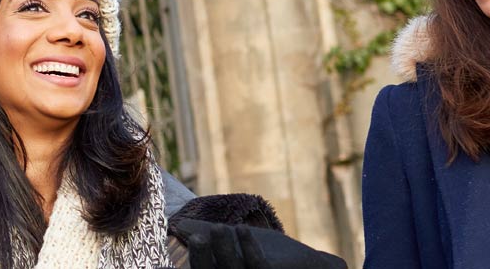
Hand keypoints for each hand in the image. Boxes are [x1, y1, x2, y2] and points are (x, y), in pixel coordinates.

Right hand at [167, 218, 345, 268]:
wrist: (313, 267)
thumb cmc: (274, 257)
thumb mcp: (238, 244)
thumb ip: (210, 235)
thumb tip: (179, 224)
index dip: (189, 264)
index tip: (176, 249)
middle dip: (202, 259)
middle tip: (196, 235)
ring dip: (224, 250)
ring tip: (220, 228)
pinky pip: (259, 266)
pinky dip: (248, 247)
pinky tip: (241, 229)